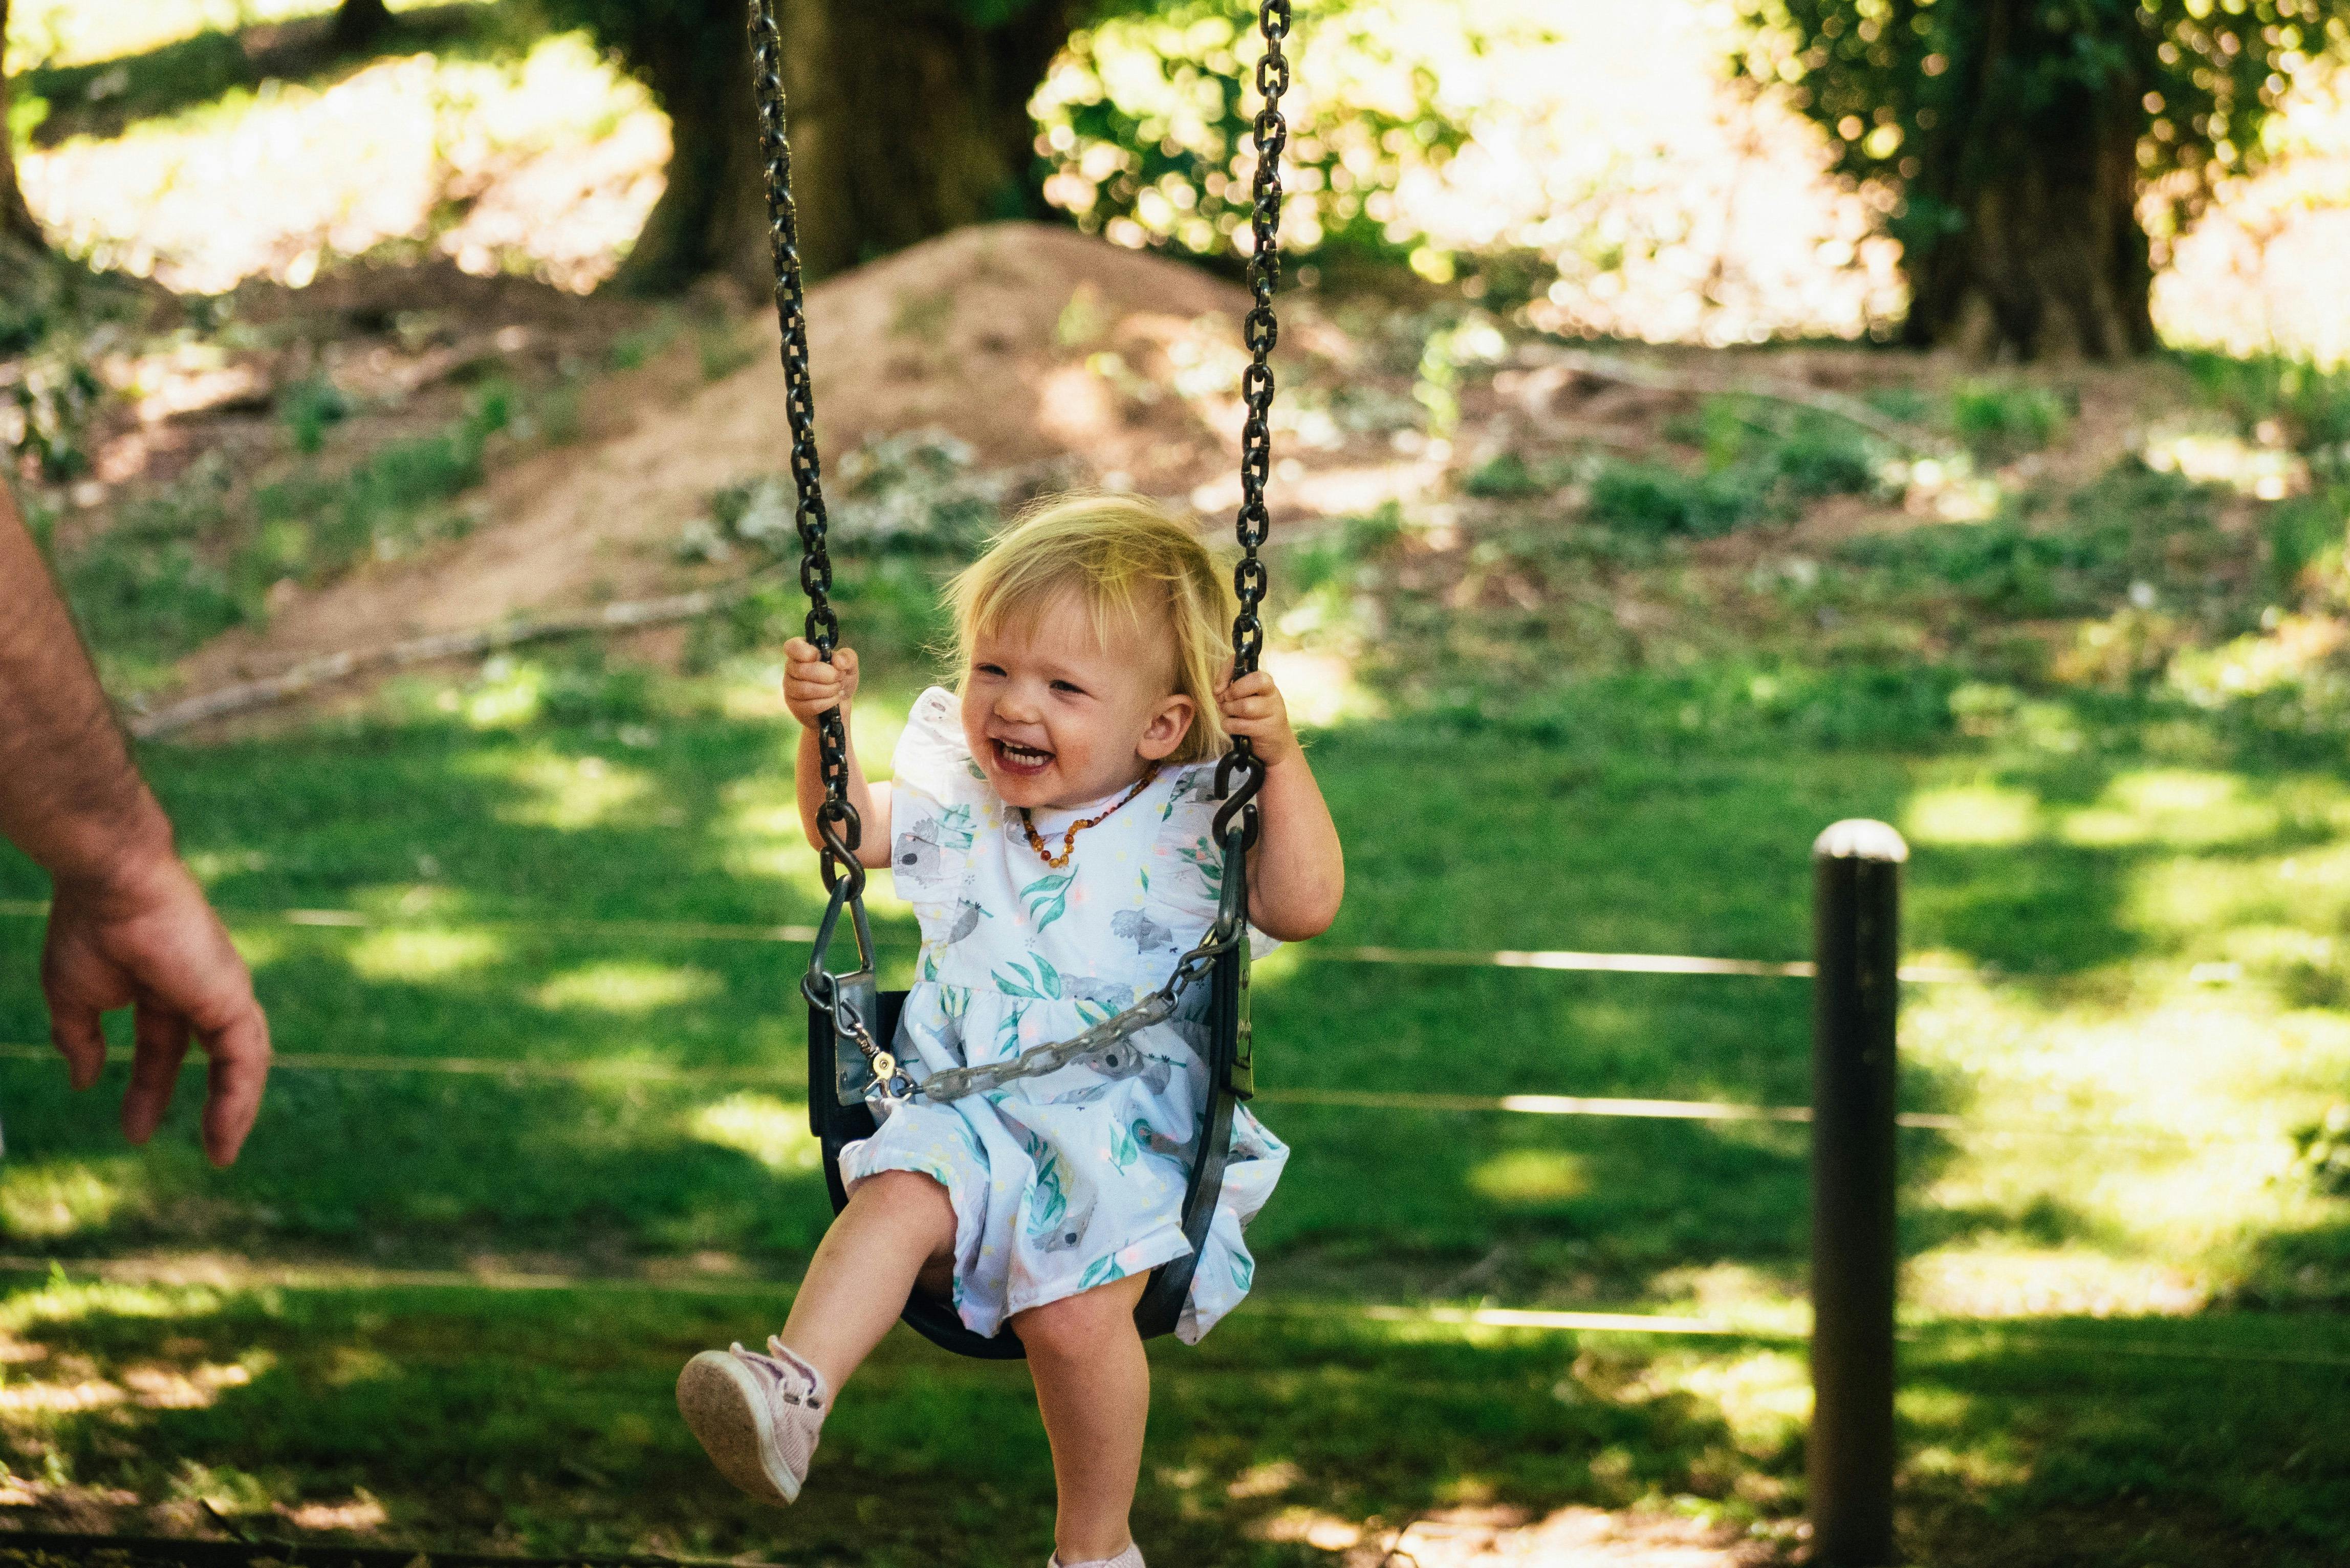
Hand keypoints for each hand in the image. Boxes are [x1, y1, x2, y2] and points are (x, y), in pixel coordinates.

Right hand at [42, 850, 270, 1166]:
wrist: (113, 884)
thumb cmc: (90, 928)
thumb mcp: (73, 996)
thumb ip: (81, 1038)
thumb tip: (84, 1079)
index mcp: (161, 986)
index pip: (163, 1047)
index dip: (150, 1087)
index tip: (135, 1128)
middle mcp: (200, 989)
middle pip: (211, 1057)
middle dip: (207, 1102)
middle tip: (209, 1149)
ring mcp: (223, 992)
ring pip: (241, 1061)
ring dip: (233, 1109)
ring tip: (222, 1153)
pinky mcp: (234, 998)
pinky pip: (246, 1058)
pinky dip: (239, 1097)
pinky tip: (226, 1132)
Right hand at [783, 637, 858, 728]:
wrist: (841, 705)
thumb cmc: (841, 680)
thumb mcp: (850, 665)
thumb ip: (848, 657)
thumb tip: (837, 660)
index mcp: (802, 652)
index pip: (792, 647)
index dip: (804, 651)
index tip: (819, 656)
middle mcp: (792, 668)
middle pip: (801, 670)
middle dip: (827, 675)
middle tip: (840, 677)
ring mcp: (790, 687)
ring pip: (805, 689)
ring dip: (829, 689)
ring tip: (838, 688)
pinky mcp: (795, 705)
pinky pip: (810, 705)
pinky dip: (828, 702)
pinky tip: (834, 700)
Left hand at [1217, 669, 1300, 767]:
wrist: (1276, 745)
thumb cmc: (1255, 719)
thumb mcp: (1244, 700)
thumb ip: (1229, 691)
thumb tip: (1218, 690)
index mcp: (1264, 682)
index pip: (1246, 664)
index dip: (1227, 672)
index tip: (1218, 687)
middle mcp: (1272, 693)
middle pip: (1255, 680)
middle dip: (1233, 691)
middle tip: (1226, 701)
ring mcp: (1273, 711)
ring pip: (1245, 705)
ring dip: (1229, 711)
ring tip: (1229, 716)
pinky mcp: (1268, 729)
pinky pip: (1240, 725)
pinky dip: (1229, 727)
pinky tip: (1233, 728)